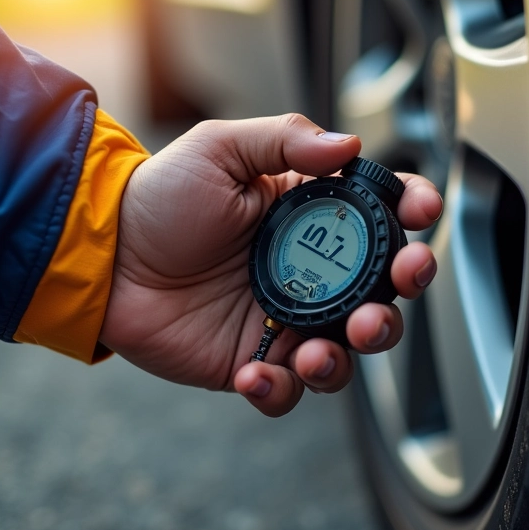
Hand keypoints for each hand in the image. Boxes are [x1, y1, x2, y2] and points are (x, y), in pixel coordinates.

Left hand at [99, 114, 441, 415]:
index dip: (412, 213)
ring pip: (345, 350)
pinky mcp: (252, 361)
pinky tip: (255, 373)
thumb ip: (285, 139)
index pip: (379, 215)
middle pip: (380, 291)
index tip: (422, 212)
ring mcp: (284, 319)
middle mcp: (308, 271)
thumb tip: (349, 145)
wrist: (107, 259)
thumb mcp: (220, 149)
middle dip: (399, 295)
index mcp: (309, 219)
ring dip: (348, 356)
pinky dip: (280, 390)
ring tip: (315, 352)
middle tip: (390, 292)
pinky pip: (286, 390)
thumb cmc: (160, 199)